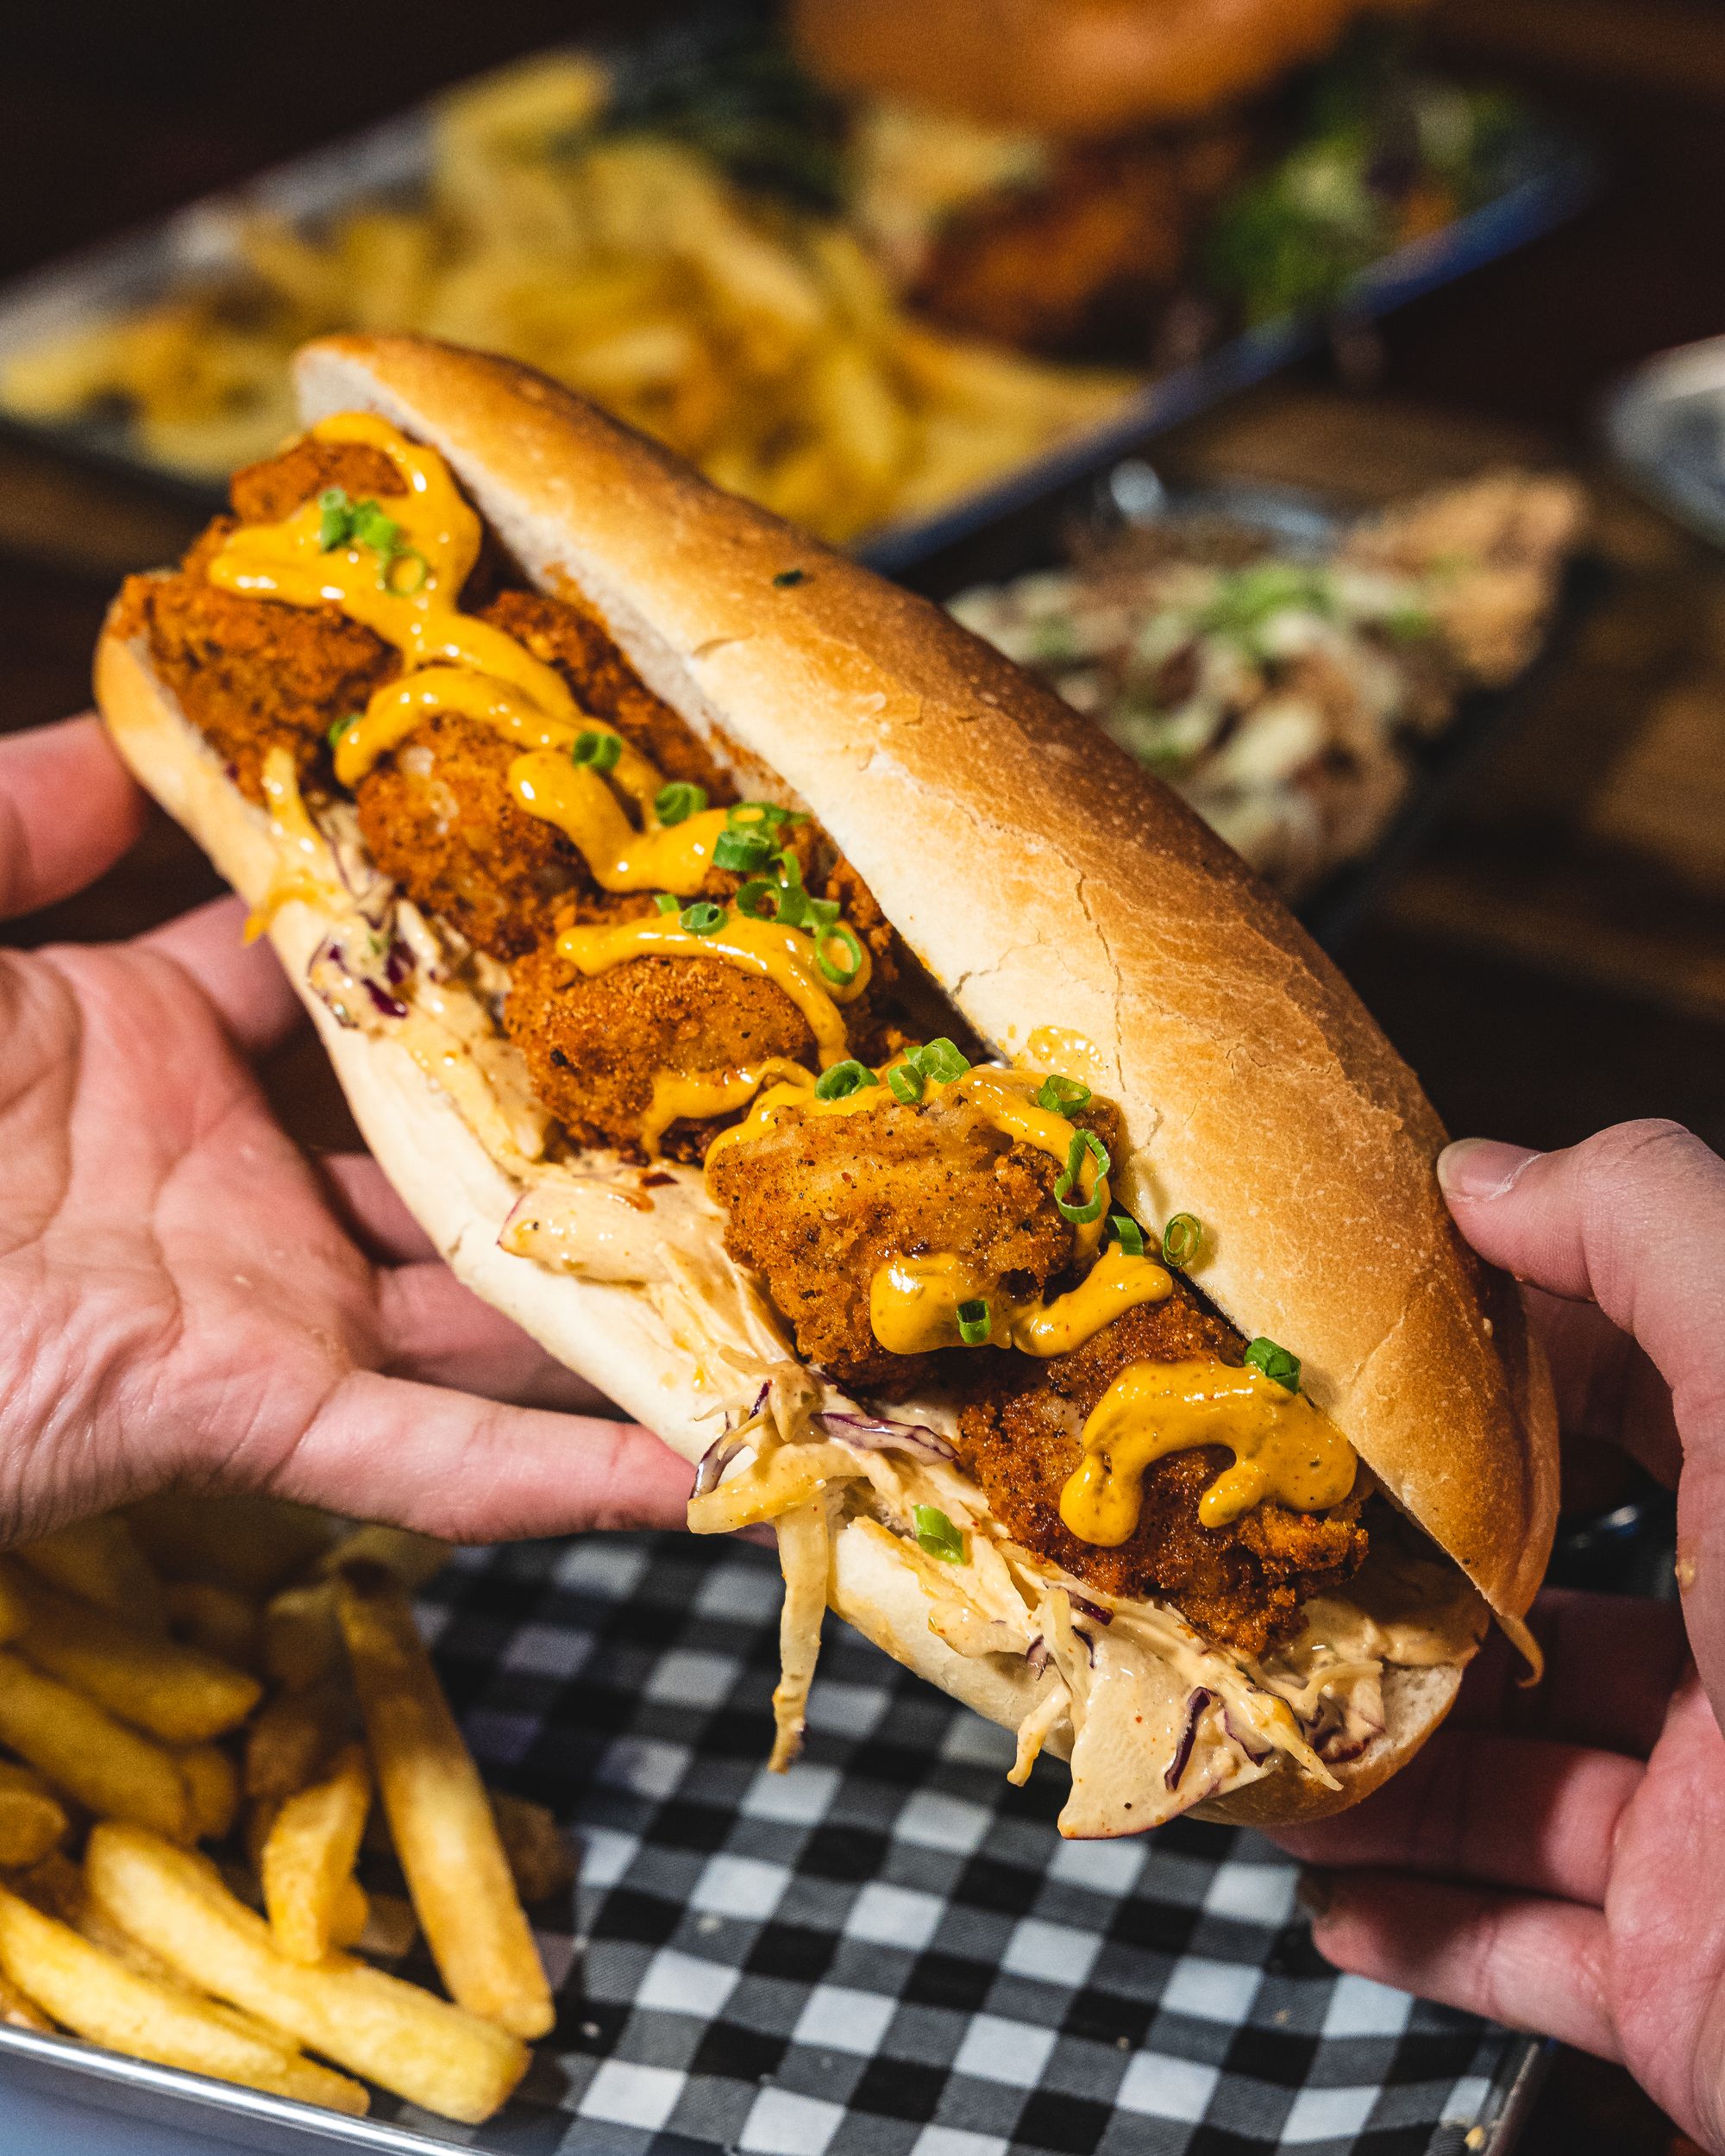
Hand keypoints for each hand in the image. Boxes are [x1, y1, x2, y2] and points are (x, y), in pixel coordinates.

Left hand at [0, 715, 692, 1544]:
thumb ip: (11, 819)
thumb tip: (134, 720)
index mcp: (141, 1042)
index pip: (343, 973)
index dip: (461, 924)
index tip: (595, 870)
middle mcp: (229, 1176)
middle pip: (448, 1139)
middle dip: (588, 1109)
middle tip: (758, 1062)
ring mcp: (254, 1305)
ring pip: (478, 1308)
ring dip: (625, 1296)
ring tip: (793, 1258)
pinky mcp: (244, 1421)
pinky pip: (429, 1465)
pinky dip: (562, 1473)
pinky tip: (707, 1465)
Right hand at [1277, 1121, 1724, 2152]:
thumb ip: (1649, 1235)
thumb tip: (1483, 1170)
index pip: (1635, 1404)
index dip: (1505, 1358)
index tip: (1364, 1343)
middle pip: (1547, 1610)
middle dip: (1404, 1583)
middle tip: (1270, 1545)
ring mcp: (1719, 1834)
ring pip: (1512, 1784)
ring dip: (1373, 1757)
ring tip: (1252, 1717)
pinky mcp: (1685, 1982)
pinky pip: (1523, 1952)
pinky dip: (1415, 1927)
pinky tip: (1325, 1892)